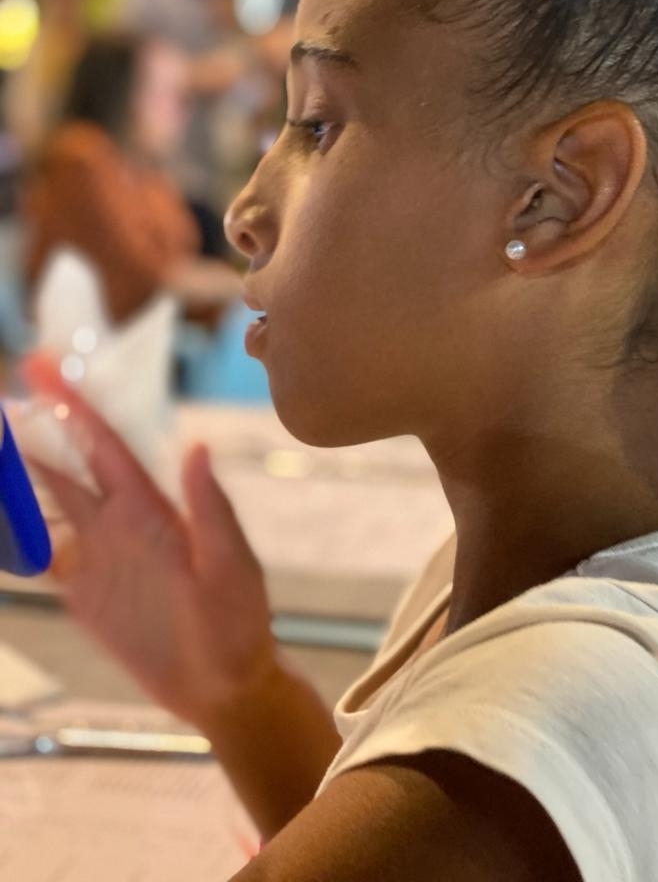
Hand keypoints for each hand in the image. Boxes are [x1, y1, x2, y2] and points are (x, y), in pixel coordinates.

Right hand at [20, 353, 277, 729]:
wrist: (223, 684)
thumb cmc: (239, 622)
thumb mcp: (230, 565)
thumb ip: (211, 510)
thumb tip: (198, 446)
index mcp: (153, 507)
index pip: (105, 445)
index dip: (74, 406)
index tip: (43, 369)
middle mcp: (120, 522)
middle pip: (64, 465)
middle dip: (30, 428)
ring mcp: (99, 556)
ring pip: (43, 504)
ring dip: (12, 476)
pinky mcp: (84, 593)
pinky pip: (39, 555)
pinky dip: (13, 536)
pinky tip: (0, 520)